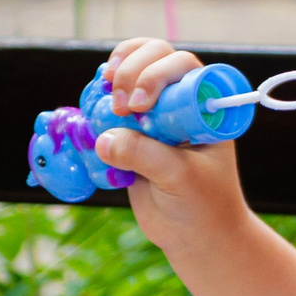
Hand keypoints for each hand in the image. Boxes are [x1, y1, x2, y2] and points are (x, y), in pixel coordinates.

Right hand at [93, 38, 251, 260]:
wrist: (195, 237)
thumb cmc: (203, 205)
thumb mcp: (179, 179)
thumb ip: (144, 156)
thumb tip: (103, 139)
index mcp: (204, 107)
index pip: (182, 66)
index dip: (156, 74)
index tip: (139, 106)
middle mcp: (181, 103)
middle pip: (153, 58)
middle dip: (130, 72)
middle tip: (119, 107)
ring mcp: (155, 116)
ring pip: (129, 76)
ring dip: (112, 81)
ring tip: (102, 104)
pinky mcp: (131, 134)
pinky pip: (109, 106)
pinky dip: (96, 103)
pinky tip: (90, 111)